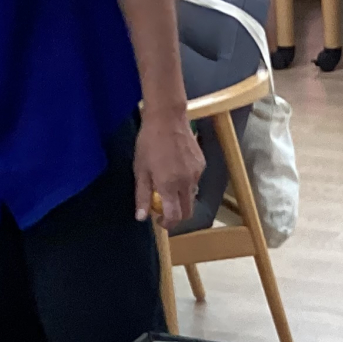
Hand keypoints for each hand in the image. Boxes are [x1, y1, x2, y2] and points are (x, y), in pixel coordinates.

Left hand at [133, 111, 202, 225]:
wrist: (168, 117)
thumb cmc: (149, 142)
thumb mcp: (140, 170)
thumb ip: (142, 196)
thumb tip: (141, 217)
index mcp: (169, 186)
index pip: (174, 217)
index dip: (167, 224)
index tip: (159, 220)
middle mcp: (186, 183)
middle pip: (187, 212)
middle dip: (177, 216)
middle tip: (164, 209)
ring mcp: (196, 174)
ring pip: (191, 196)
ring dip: (181, 198)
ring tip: (168, 184)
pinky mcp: (201, 165)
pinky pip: (194, 181)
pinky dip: (186, 182)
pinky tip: (176, 169)